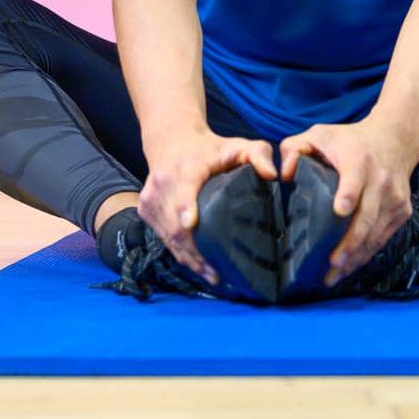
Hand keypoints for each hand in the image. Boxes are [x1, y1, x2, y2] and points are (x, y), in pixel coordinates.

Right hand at [138, 126, 276, 284]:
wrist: (173, 143)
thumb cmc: (211, 148)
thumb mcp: (238, 145)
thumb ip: (258, 154)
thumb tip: (272, 175)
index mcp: (187, 166)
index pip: (184, 187)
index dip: (185, 206)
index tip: (190, 223)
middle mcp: (163, 182)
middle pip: (175, 222)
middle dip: (195, 251)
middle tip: (217, 273)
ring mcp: (151, 198)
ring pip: (168, 235)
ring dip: (188, 258)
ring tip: (211, 275)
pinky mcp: (145, 209)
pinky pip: (162, 236)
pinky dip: (179, 252)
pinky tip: (196, 264)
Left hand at [278, 119, 418, 287]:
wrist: (395, 140)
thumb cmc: (350, 140)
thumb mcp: (320, 134)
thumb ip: (294, 148)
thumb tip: (284, 176)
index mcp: (358, 159)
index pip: (355, 178)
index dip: (348, 194)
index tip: (339, 211)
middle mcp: (381, 179)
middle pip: (367, 215)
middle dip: (350, 242)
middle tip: (332, 262)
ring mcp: (395, 197)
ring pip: (376, 233)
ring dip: (356, 256)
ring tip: (334, 275)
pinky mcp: (402, 211)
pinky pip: (383, 238)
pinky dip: (366, 254)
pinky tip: (349, 267)